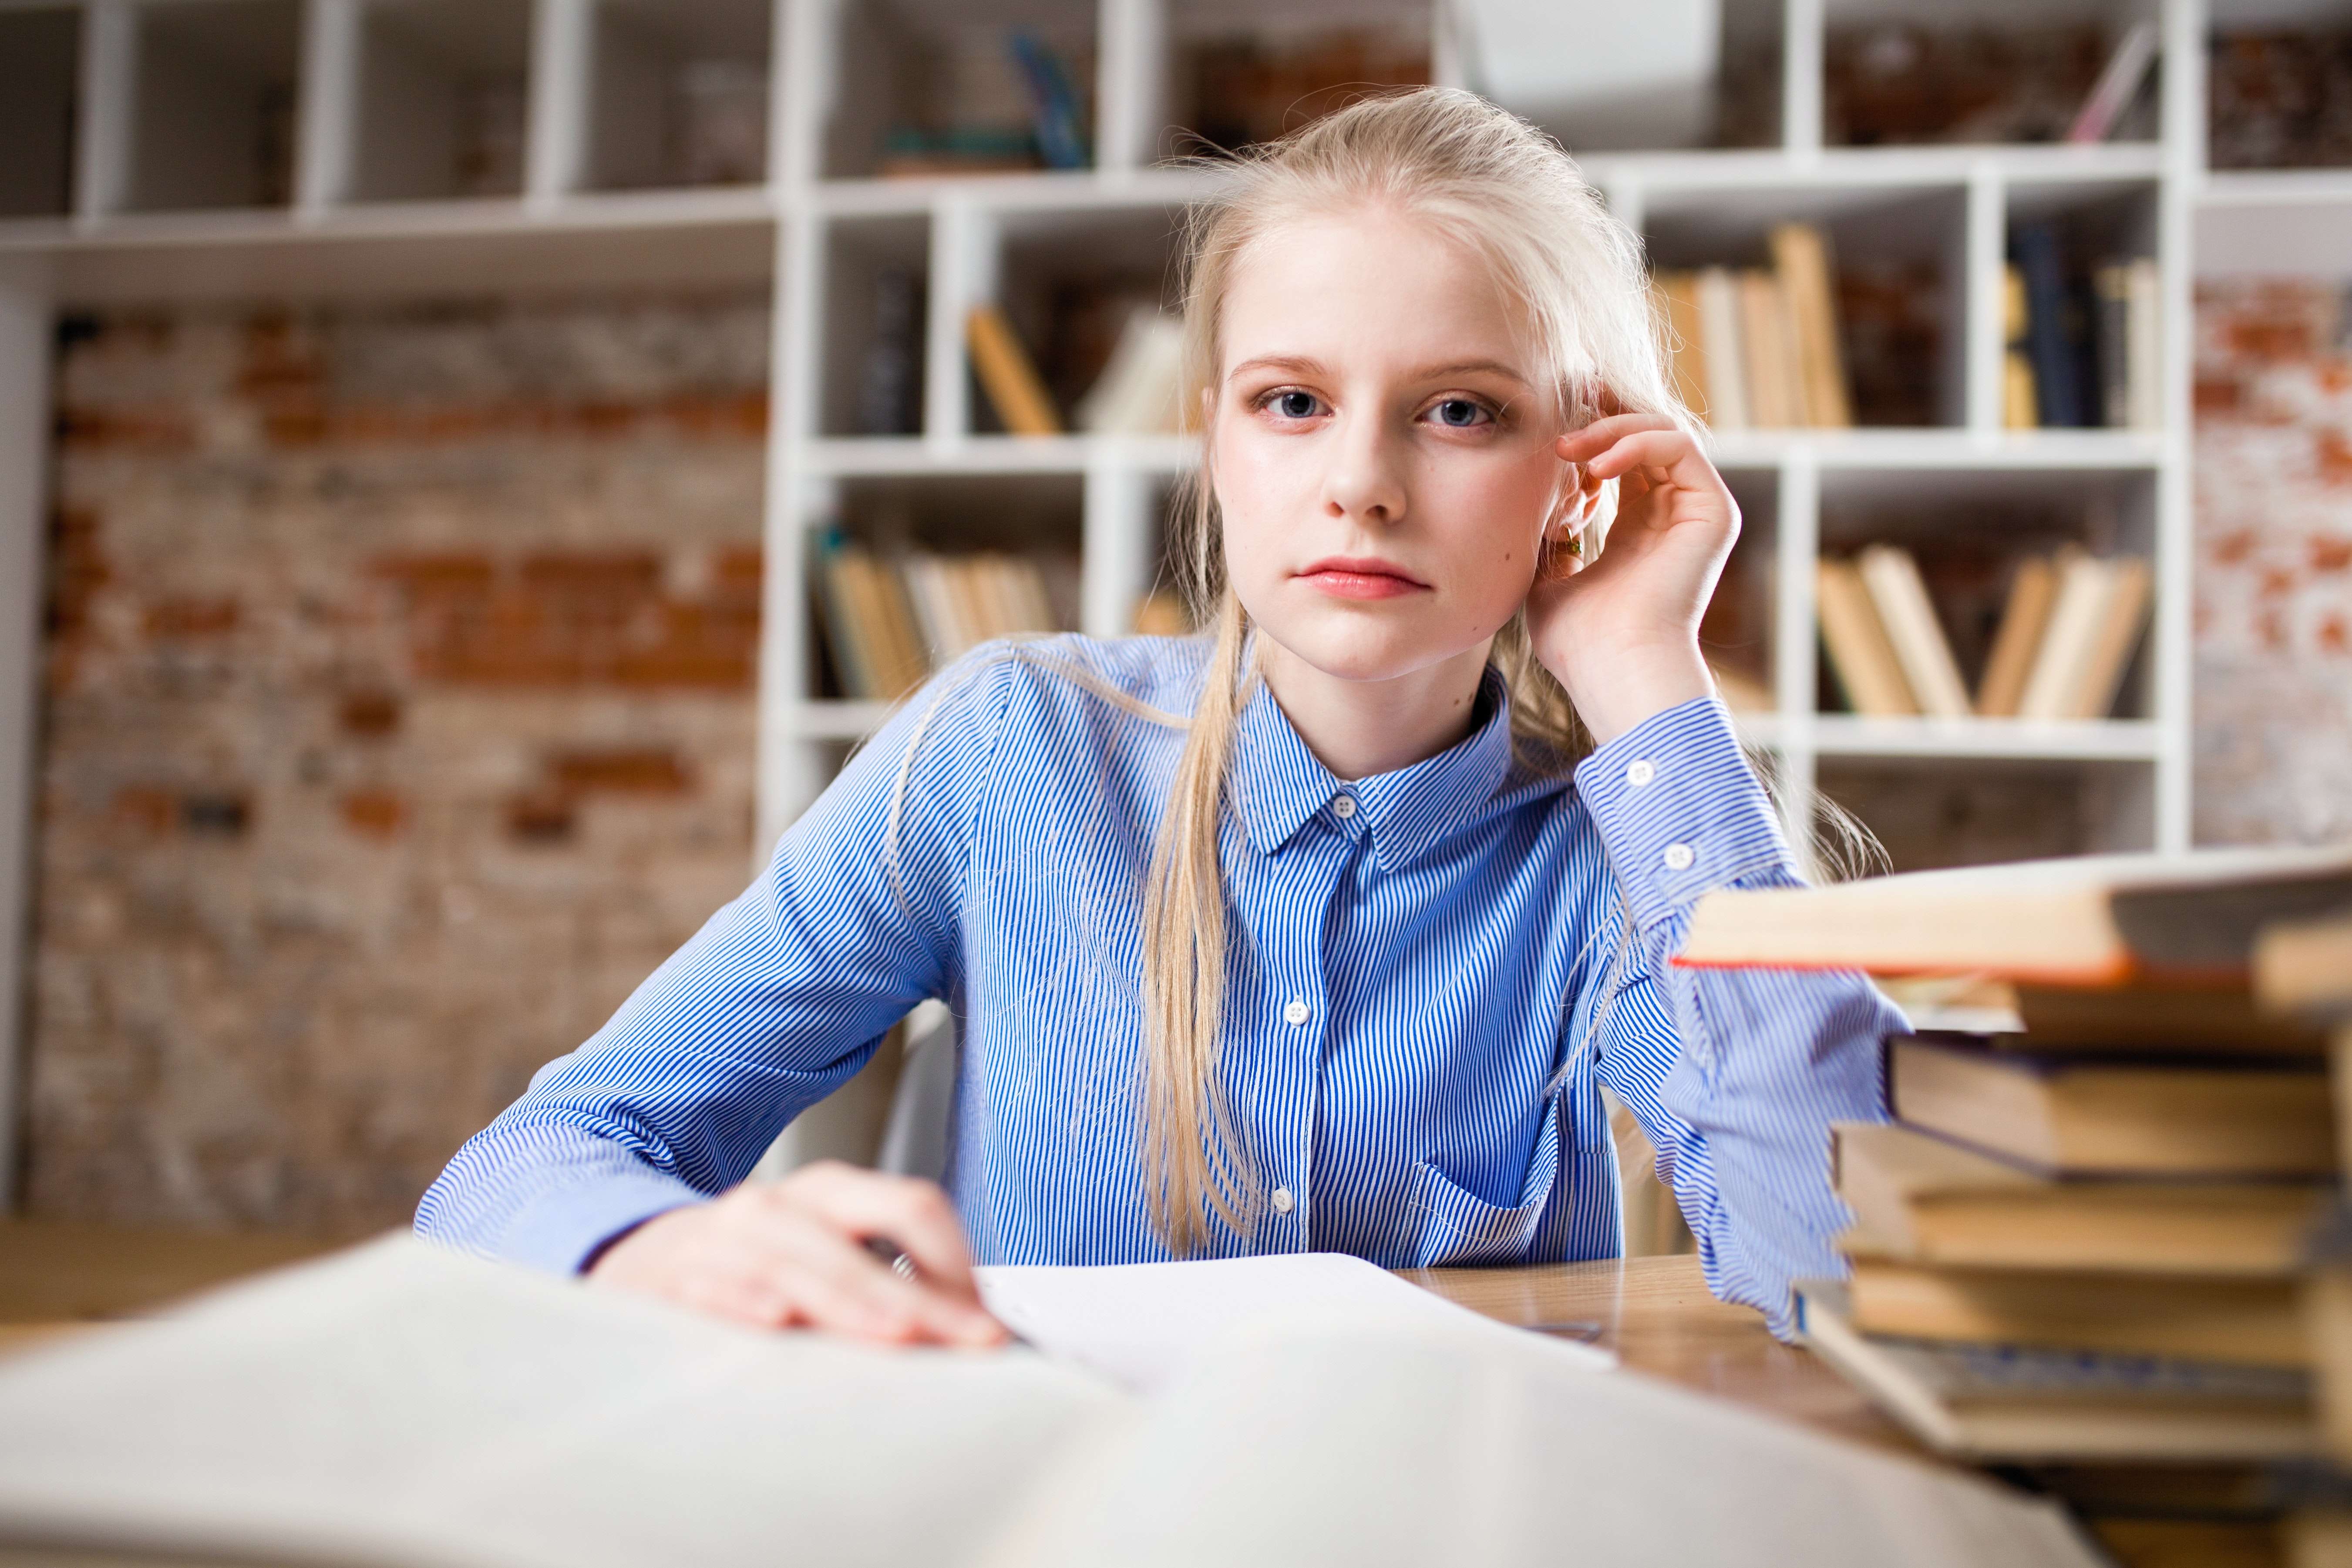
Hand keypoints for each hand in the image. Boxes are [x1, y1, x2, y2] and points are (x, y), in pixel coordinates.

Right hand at [587, 1161, 1008, 1347]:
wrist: (631, 1256)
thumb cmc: (746, 1267)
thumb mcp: (821, 1257)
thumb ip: (889, 1282)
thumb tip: (970, 1327)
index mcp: (826, 1195)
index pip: (909, 1206)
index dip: (955, 1260)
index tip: (985, 1317)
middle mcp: (775, 1206)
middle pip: (859, 1245)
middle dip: (922, 1298)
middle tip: (970, 1340)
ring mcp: (719, 1240)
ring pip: (793, 1263)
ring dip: (848, 1300)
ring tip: (896, 1333)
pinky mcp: (668, 1277)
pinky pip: (709, 1285)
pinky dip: (743, 1300)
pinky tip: (776, 1319)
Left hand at [1525, 412, 1739, 746]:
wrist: (1612, 667)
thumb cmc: (1577, 640)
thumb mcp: (1546, 576)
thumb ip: (1548, 534)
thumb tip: (1540, 501)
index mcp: (1637, 528)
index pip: (1618, 457)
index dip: (1584, 432)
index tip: (1544, 426)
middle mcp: (1671, 514)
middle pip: (1644, 433)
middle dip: (1600, 410)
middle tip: (1560, 399)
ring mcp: (1695, 510)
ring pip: (1661, 431)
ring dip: (1609, 427)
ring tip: (1566, 445)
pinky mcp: (1713, 510)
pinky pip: (1679, 446)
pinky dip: (1635, 442)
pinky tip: (1595, 465)